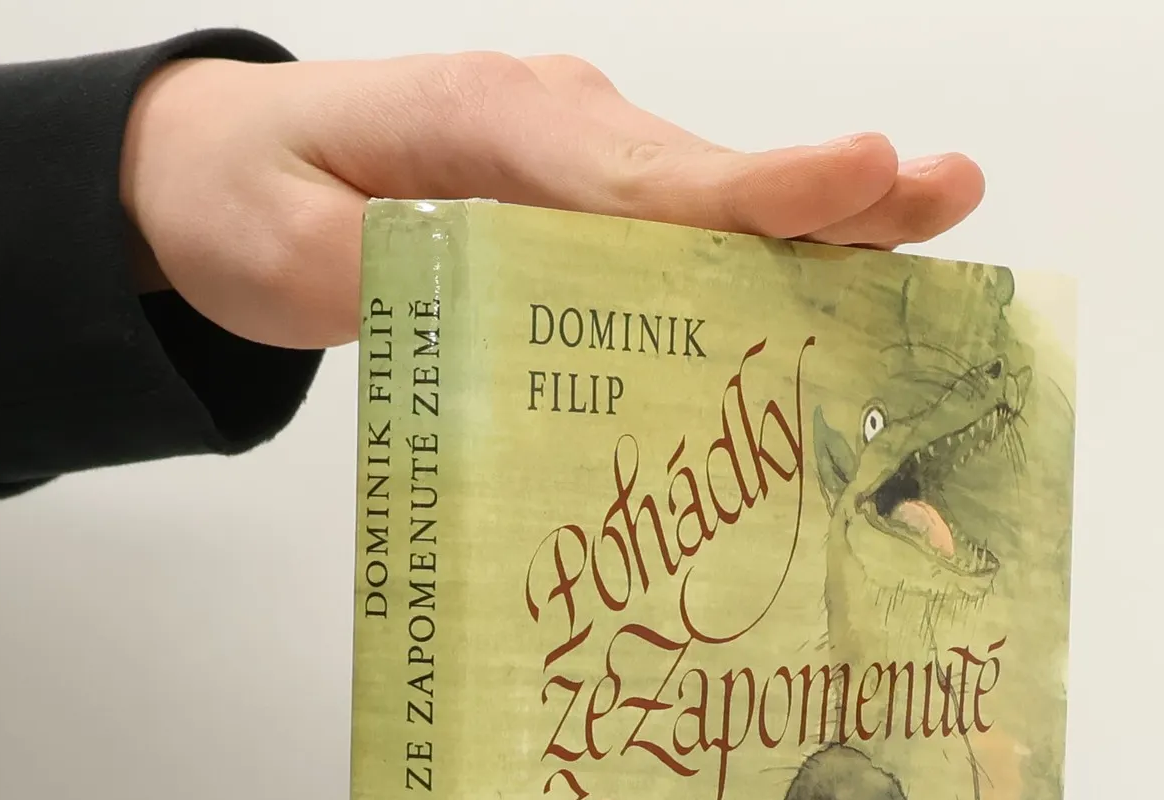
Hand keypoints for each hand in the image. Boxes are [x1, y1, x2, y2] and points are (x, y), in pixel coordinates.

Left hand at [119, 53, 984, 348]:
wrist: (219, 166)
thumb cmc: (252, 196)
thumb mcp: (287, 249)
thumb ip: (385, 276)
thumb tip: (488, 311)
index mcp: (493, 124)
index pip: (637, 174)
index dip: (748, 192)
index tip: (849, 178)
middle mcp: (558, 127)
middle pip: (708, 176)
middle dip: (829, 193)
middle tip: (944, 188)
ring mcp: (579, 159)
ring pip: (713, 203)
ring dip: (823, 225)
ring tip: (934, 224)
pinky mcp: (584, 200)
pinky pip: (686, 231)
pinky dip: (763, 259)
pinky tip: (841, 288)